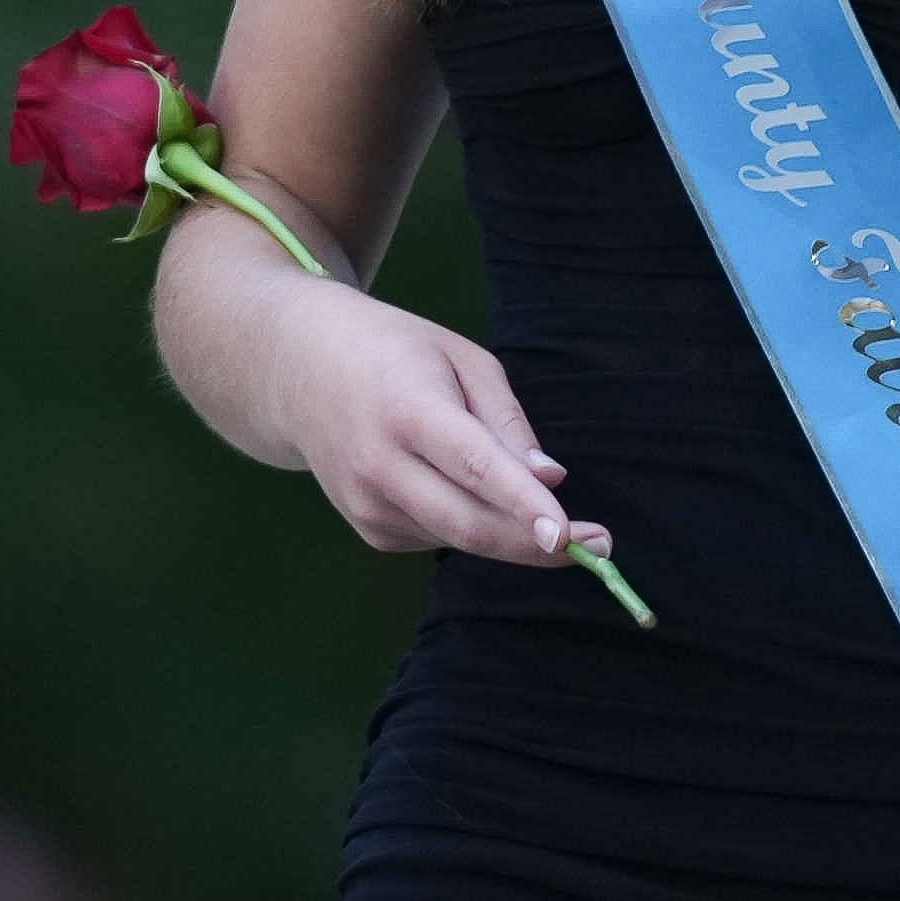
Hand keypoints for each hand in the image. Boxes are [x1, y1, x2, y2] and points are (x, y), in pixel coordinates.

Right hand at [255, 274, 613, 573]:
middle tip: (600, 547)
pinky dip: (469, 522)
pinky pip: (438, 536)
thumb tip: (552, 479)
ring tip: (550, 517)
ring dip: (512, 536)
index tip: (568, 534)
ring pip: (458, 537)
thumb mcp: (462, 359)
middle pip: (469, 523)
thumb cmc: (397, 353)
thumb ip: (508, 422)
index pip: (475, 466)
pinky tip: (461, 486)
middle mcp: (379, 465)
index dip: (523, 504)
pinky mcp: (367, 527)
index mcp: (408, 410)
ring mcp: (366, 503)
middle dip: (538, 545)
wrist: (298, 369)